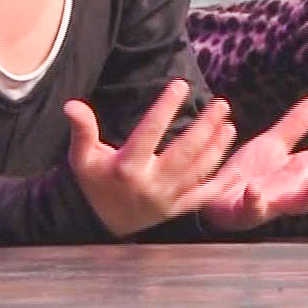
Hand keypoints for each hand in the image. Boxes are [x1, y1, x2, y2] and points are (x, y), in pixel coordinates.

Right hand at [65, 80, 235, 237]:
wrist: (99, 222)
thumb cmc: (92, 182)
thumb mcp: (82, 157)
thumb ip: (82, 130)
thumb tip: (71, 104)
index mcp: (128, 167)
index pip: (150, 131)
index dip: (166, 106)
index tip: (181, 85)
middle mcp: (151, 183)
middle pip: (185, 151)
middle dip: (206, 126)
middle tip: (221, 104)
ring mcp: (167, 199)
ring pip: (198, 171)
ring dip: (217, 148)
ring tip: (228, 125)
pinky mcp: (176, 210)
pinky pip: (203, 197)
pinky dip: (221, 184)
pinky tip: (236, 169)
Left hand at [197, 97, 307, 232]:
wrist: (213, 198)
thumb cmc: (247, 175)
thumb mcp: (272, 146)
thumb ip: (294, 127)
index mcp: (300, 170)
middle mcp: (293, 188)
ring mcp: (272, 202)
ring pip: (296, 203)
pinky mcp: (246, 211)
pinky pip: (252, 207)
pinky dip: (254, 200)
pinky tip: (254, 191)